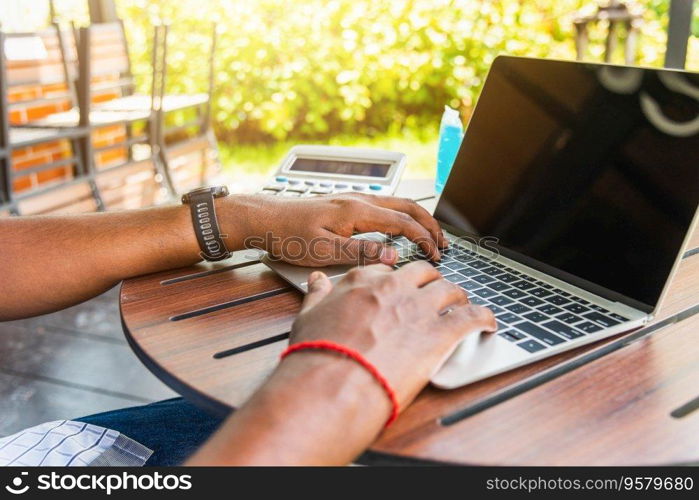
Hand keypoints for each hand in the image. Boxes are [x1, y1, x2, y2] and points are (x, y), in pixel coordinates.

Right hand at [187, 261, 495, 464]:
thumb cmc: (318, 354)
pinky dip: (483, 318)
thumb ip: (317, 295)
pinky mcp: (440, 334)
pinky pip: (472, 317)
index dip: (397, 280)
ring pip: (451, 290)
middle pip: (424, 274)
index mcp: (363, 281)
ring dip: (458, 297)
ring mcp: (419, 309)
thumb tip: (317, 280)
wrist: (333, 383)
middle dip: (432, 281)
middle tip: (434, 294)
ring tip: (462, 306)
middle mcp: (394, 288)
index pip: (387, 270)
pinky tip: (488, 323)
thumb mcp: (309, 316)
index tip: (400, 288)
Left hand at [217, 193, 446, 265]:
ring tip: (428, 238)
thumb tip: (394, 257)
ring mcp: (353, 200)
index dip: (424, 239)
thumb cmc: (288, 235)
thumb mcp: (325, 252)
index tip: (436, 255)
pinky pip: (384, 207)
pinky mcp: (346, 205)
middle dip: (430, 225)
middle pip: (407, 207)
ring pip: (397, 205)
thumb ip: (362, 254)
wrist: (264, 219)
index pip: (404, 223)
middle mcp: (359, 200)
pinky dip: (402, 218)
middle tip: (443, 245)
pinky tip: (400, 231)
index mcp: (357, 211)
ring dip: (417, 220)